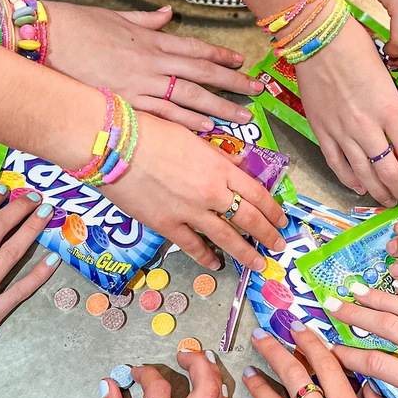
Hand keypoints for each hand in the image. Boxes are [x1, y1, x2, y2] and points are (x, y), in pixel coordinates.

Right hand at [46, 2, 263, 130]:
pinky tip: (206, 129)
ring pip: (189, 96)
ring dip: (218, 107)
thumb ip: (145, 20)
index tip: (242, 63)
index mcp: (151, 40)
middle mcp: (153, 62)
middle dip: (232, 83)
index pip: (196, 49)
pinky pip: (164, 115)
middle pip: (201, 73)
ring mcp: (141, 84)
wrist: (46, 40)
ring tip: (242, 118)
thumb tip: (167, 14)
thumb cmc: (76, 26)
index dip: (221, 56)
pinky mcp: (126, 102)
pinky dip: (187, 122)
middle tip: (256, 91)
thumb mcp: (114, 17)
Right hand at [108, 112, 287, 270]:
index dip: (272, 210)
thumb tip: (238, 164)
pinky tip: (216, 265)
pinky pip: (193, 246)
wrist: (116, 146)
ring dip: (246, 252)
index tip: (282, 220)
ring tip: (258, 264)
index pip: (256, 193)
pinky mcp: (167, 225)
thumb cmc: (151, 133)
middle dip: (267, 235)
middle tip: (279, 245)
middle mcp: (211, 192)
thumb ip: (217, 156)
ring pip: (226, 238)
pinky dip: (207, 257)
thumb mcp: (192, 137)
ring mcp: (190, 211)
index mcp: (220, 168)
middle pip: (248, 218)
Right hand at [296, 17, 397, 204]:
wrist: (320, 39)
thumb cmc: (358, 48)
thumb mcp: (388, 78)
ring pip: (364, 174)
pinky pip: (337, 164)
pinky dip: (350, 180)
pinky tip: (360, 187)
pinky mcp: (322, 132)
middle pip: (389, 173)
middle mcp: (368, 128)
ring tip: (388, 200)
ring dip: (379, 192)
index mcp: (390, 111)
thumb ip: (395, 107)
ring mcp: (342, 132)